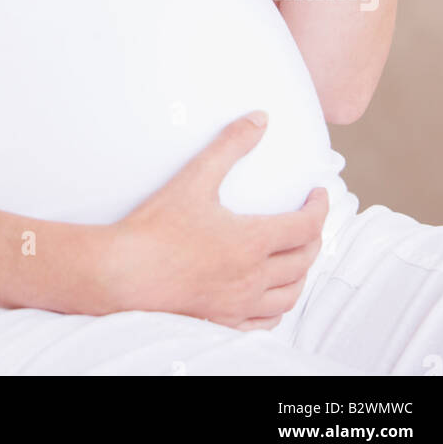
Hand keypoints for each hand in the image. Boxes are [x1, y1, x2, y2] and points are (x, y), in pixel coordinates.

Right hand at [98, 113, 328, 327]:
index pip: (306, 226)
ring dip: (301, 274)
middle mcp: (253, 277)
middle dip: (314, 237)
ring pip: (289, 296)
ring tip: (296, 257)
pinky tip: (269, 298)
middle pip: (304, 261)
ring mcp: (239, 305)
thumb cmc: (155, 227)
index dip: (320, 208)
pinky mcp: (221, 322)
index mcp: (252, 241)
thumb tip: (259, 119)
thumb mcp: (194, 178)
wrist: (122, 273)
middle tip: (309, 220)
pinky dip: (277, 308)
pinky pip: (264, 324)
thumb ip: (230, 145)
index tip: (319, 194)